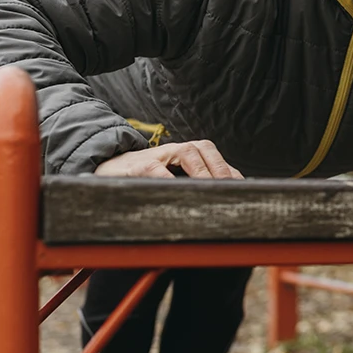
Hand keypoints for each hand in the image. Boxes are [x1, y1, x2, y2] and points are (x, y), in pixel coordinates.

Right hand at [93, 139, 243, 178]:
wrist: (107, 170)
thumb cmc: (145, 178)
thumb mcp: (173, 180)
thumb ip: (195, 186)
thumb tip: (224, 202)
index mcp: (188, 154)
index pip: (216, 158)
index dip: (231, 173)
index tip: (246, 191)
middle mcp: (176, 150)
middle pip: (205, 149)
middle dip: (221, 170)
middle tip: (231, 192)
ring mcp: (158, 155)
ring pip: (187, 153)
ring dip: (202, 171)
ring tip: (211, 189)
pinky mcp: (139, 165)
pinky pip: (156, 169)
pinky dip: (167, 179)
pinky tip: (176, 193)